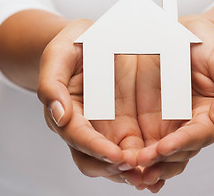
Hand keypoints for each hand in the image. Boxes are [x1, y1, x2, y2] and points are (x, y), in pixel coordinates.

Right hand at [37, 19, 143, 184]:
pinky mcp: (126, 123)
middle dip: (114, 167)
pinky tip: (161, 161)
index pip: (78, 137)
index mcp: (67, 112)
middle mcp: (86, 125)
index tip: (115, 155)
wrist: (93, 40)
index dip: (95, 149)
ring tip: (152, 173)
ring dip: (132, 170)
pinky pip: (135, 146)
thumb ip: (52, 84)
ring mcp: (107, 126)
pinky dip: (145, 158)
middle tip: (135, 168)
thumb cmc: (73, 45)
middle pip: (95, 159)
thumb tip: (58, 116)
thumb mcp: (59, 55)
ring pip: (117, 159)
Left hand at [134, 17, 213, 192]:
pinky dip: (135, 152)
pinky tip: (123, 159)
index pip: (200, 135)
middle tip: (141, 166)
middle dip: (161, 161)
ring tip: (130, 170)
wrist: (186, 35)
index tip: (164, 148)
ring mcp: (170, 123)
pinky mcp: (152, 118)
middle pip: (179, 151)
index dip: (183, 143)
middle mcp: (191, 124)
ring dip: (147, 163)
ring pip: (161, 152)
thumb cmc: (209, 46)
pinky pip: (144, 139)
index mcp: (213, 115)